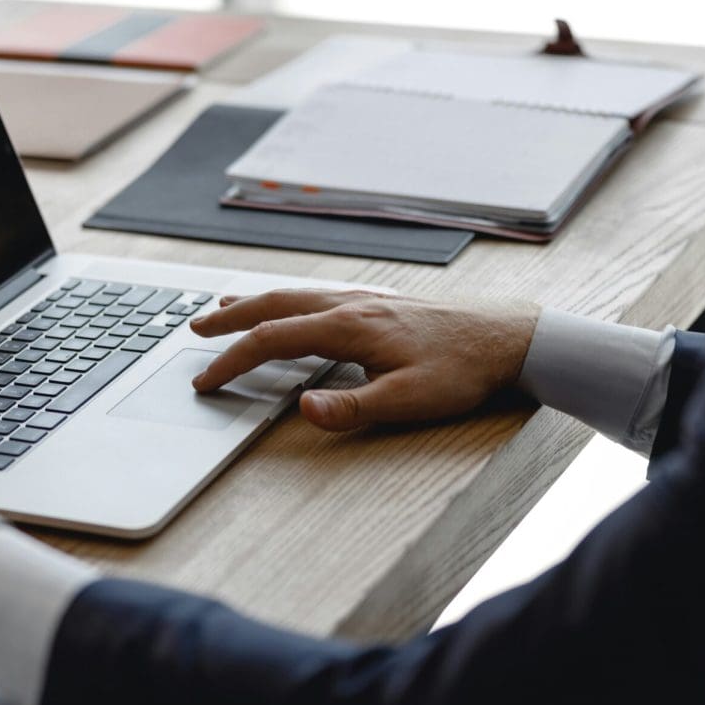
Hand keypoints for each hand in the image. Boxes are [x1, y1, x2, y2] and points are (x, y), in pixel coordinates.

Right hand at [190, 289, 541, 430]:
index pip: (273, 341)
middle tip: (195, 332)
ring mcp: (366, 299)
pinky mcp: (382, 302)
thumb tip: (302, 410)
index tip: (204, 382)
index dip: (232, 362)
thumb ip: (351, 408)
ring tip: (227, 310)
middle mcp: (351, 304)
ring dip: (256, 303)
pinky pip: (318, 295)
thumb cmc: (462, 371)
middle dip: (230, 320)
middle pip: (275, 306)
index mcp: (349, 327)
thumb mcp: (407, 401)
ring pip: (296, 295)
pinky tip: (293, 307)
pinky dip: (289, 300)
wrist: (509, 338)